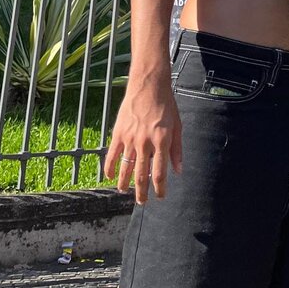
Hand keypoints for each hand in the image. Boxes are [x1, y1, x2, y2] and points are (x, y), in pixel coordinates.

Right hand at [104, 78, 182, 204]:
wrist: (148, 85)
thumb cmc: (166, 104)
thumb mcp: (177, 126)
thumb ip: (177, 150)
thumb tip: (178, 170)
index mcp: (162, 141)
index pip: (160, 173)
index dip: (160, 188)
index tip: (159, 197)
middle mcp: (145, 143)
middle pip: (142, 175)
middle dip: (142, 192)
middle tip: (142, 202)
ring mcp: (130, 139)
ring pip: (126, 168)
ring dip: (125, 184)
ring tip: (125, 193)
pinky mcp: (118, 133)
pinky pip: (112, 156)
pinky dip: (110, 169)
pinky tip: (110, 177)